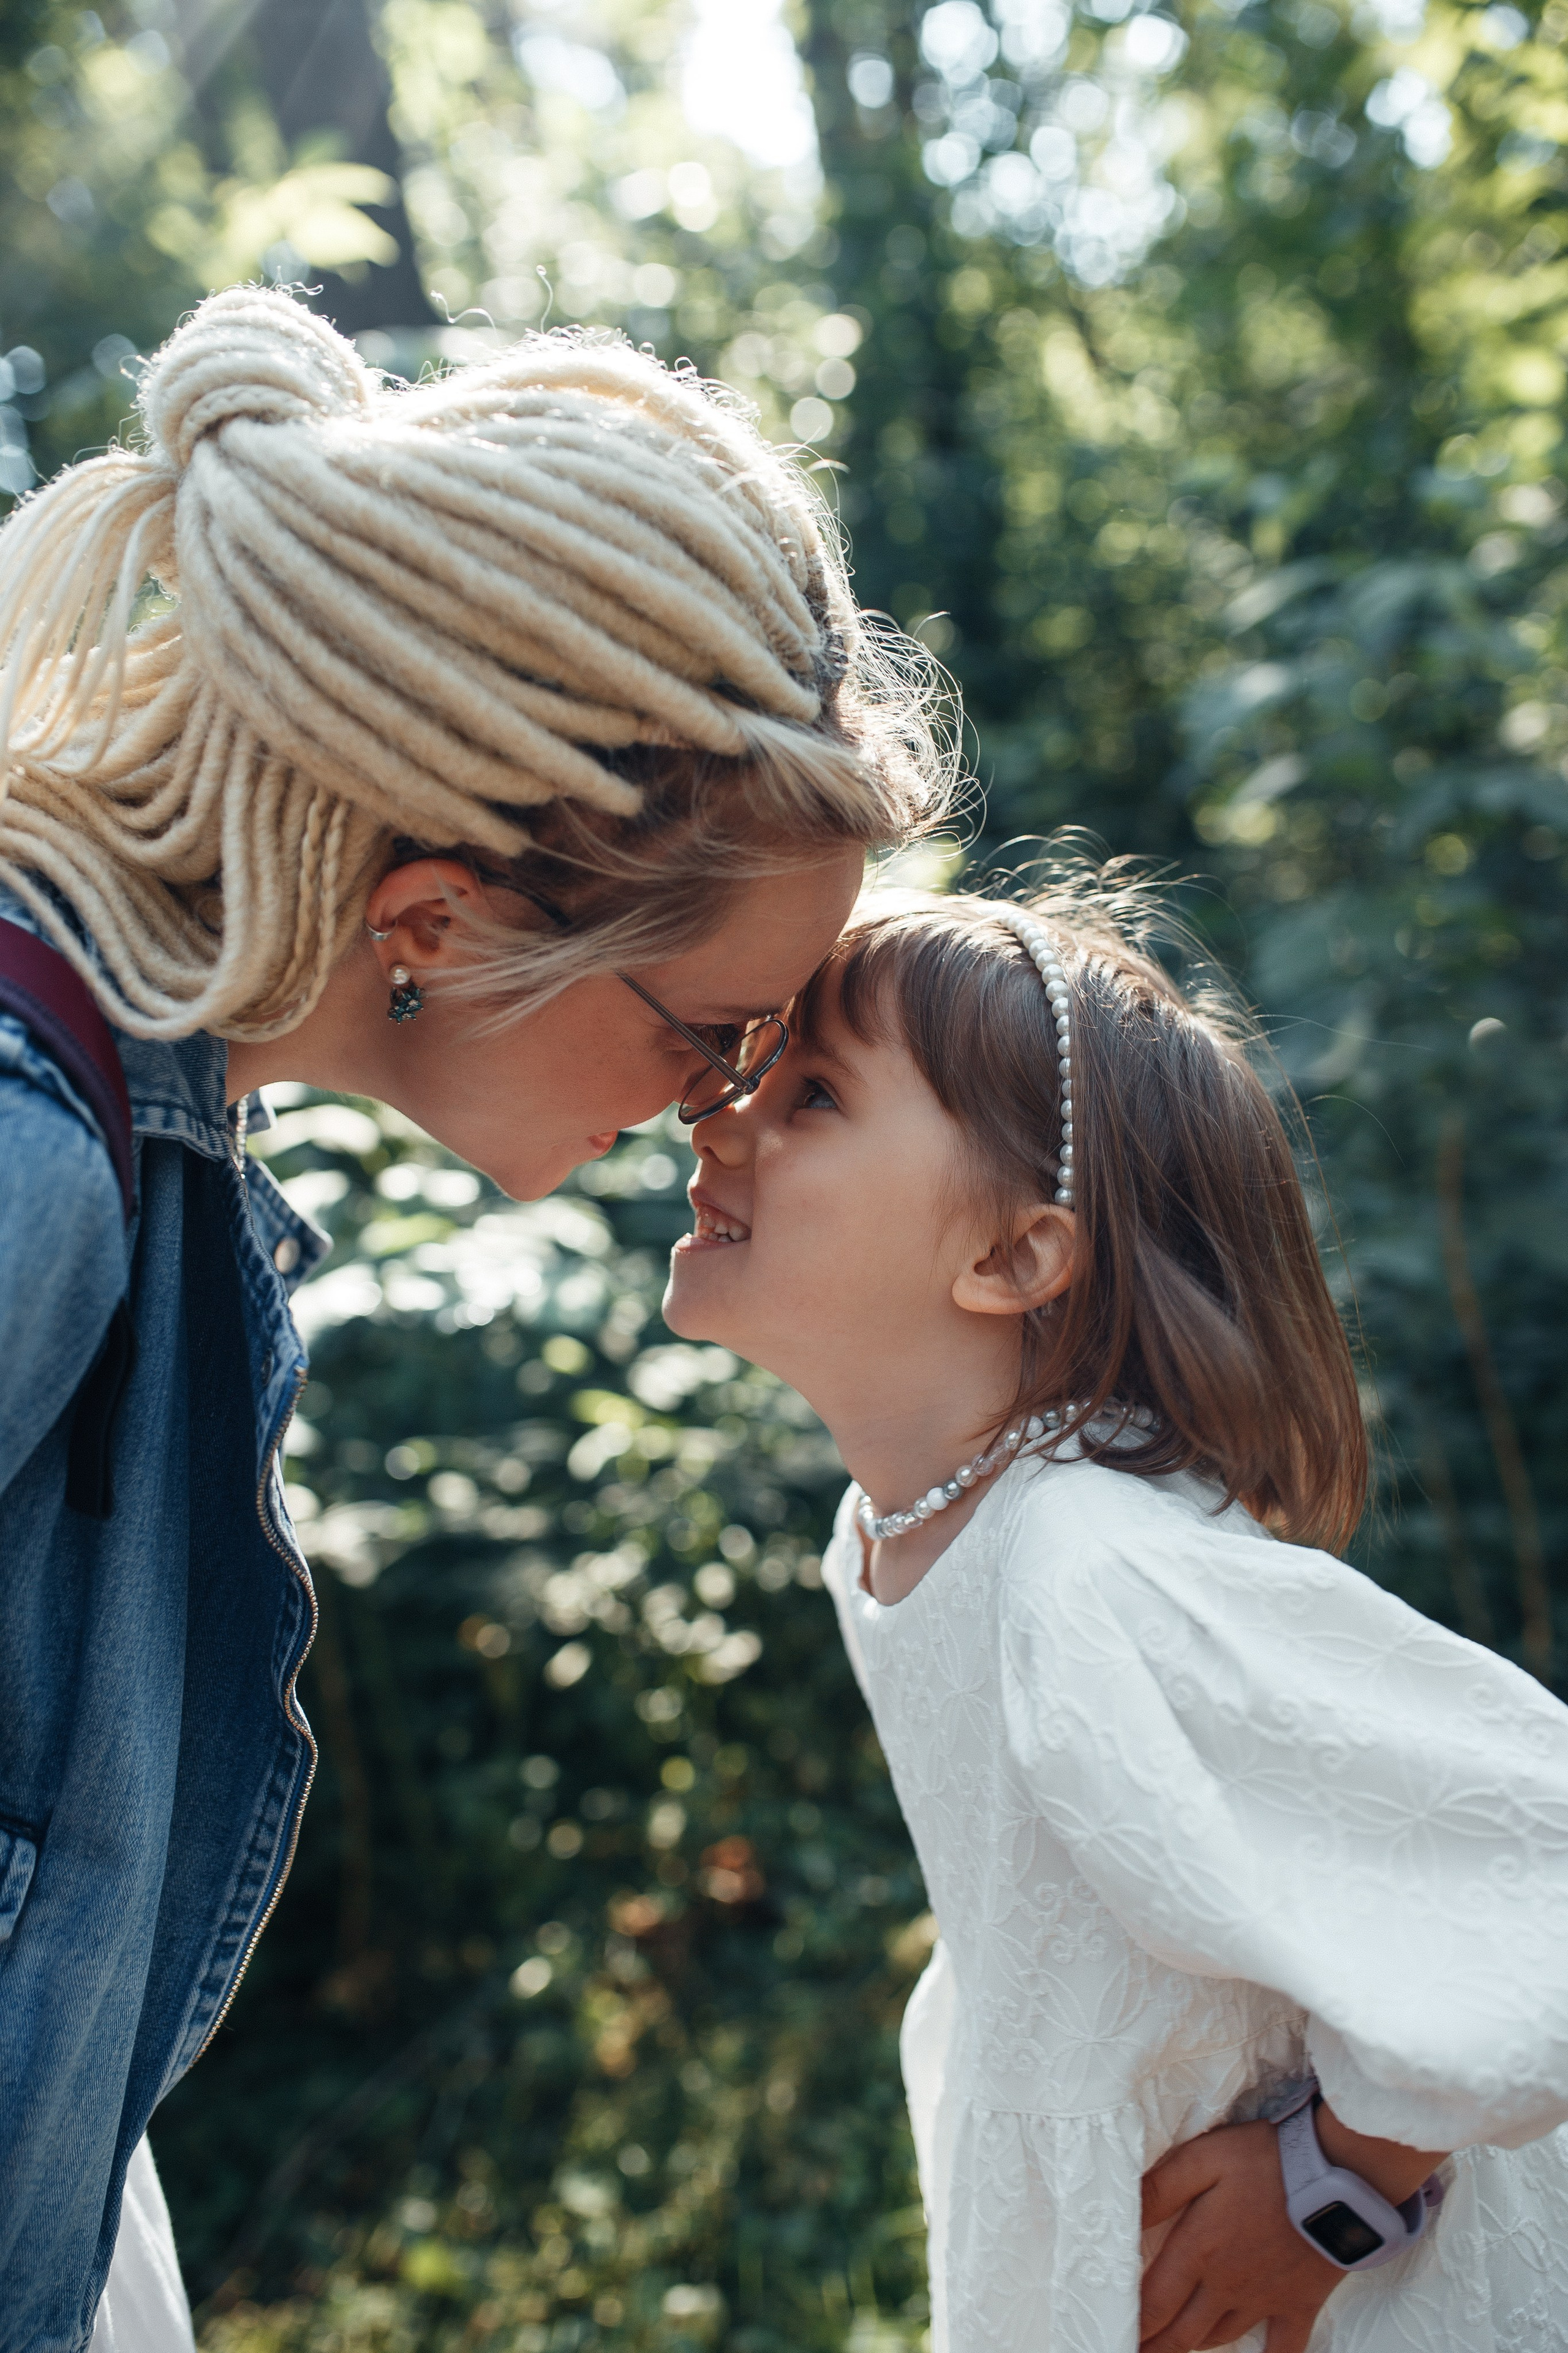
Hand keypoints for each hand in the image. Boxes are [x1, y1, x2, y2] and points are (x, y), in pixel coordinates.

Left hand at [1139, 2120, 1339, 2352]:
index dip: (1132, 2325)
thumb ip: (1160, 2189)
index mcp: (1199, 2250)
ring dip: (1193, 2347)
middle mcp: (1227, 2286)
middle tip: (1135, 2352)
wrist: (1337, 2177)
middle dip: (1154, 2346)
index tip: (1117, 2335)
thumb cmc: (1265, 2161)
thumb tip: (1122, 2214)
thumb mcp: (1202, 2158)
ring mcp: (1265, 2300)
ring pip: (1220, 2339)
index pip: (1153, 2303)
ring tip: (1174, 2349)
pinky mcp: (1300, 2303)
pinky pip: (1283, 2350)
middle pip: (1181, 2332)